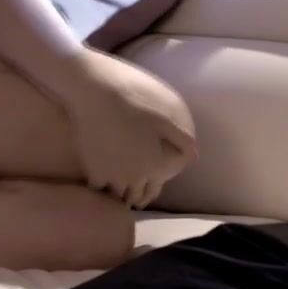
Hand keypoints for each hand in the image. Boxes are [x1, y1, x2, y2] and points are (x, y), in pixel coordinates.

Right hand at [64, 51, 198, 208]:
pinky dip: (104, 187)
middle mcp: (136, 177)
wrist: (96, 92)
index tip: (157, 177)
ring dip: (124, 194)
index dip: (161, 179)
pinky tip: (105, 179)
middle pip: (141, 196)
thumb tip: (194, 156)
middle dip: (143, 193)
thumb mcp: (167, 116)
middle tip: (141, 189)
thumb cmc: (135, 99)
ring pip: (121, 197)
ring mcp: (112, 176)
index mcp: (157, 165)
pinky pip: (100, 189)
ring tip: (124, 187)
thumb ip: (182, 139)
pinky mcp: (93, 171)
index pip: (161, 184)